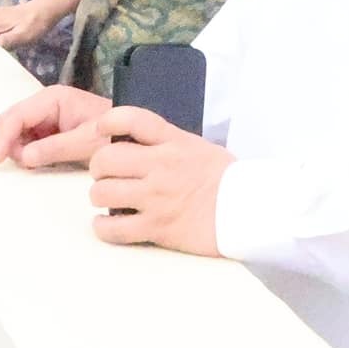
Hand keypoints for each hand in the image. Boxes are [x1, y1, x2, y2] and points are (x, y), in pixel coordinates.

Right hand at [0, 85, 111, 166]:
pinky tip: (41, 161)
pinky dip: (28, 153)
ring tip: (38, 163)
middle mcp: (47, 104)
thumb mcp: (88, 142)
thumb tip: (24, 156)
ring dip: (19, 150)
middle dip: (10, 143)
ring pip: (18, 133)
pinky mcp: (51, 130)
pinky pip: (29, 141)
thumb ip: (56, 147)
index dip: (3, 137)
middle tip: (24, 164)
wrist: (134, 136)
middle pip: (12, 121)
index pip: (17, 115)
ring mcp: (48, 117)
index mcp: (53, 98)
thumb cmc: (115, 133)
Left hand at [86, 107, 232, 256]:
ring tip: (110, 200)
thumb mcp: (196, 146)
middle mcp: (160, 167)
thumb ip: (165, 142)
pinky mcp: (156, 228)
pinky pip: (112, 229)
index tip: (101, 128)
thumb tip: (133, 143)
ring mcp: (156, 198)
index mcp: (172, 142)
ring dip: (100, 197)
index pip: (131, 119)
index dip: (108, 121)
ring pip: (102, 193)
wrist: (249, 210)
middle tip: (108, 175)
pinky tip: (108, 224)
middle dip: (99, 168)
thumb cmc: (223, 178)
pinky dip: (103, 228)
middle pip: (105, 159)